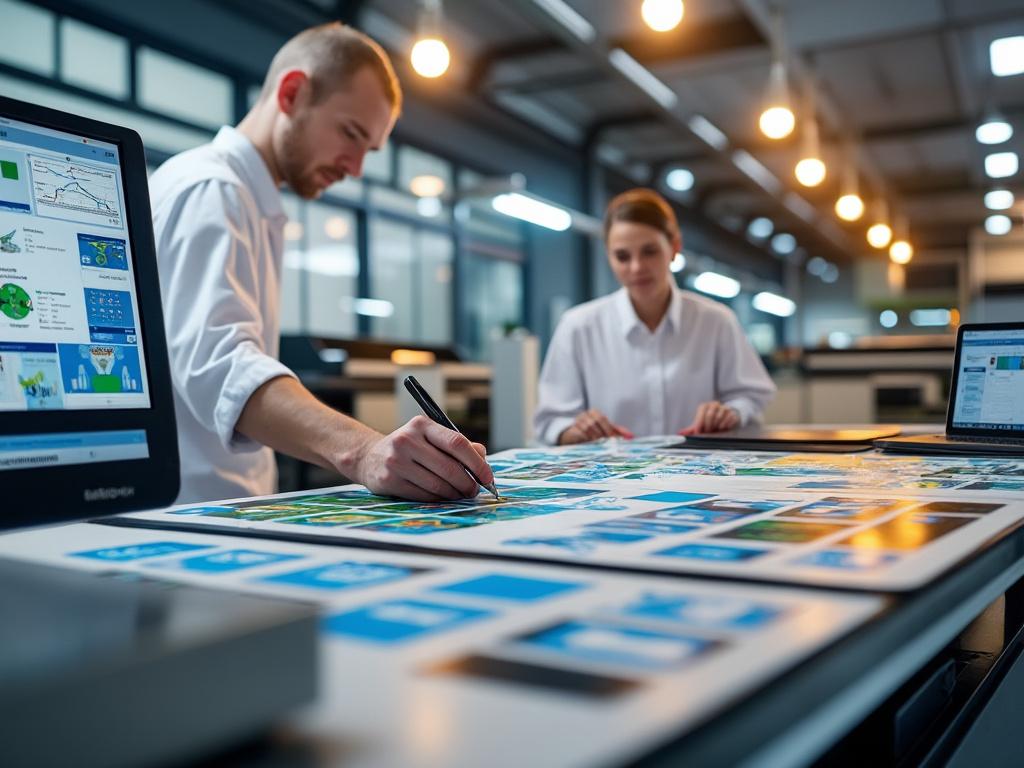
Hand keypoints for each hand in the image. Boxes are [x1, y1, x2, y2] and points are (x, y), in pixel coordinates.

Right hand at [342, 416, 493, 501]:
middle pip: (449, 467)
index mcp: (422, 425)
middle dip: (468, 483)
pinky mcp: (389, 481)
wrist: (369, 456)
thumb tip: (482, 458)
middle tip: (474, 491)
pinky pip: (423, 496)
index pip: (457, 443)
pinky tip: (442, 497)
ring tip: (460, 494)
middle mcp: (407, 440)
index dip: (477, 463)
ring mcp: (396, 461)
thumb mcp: (430, 437)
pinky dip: (438, 499)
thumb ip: (457, 445)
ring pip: (438, 485)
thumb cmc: (410, 448)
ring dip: (454, 494)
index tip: (487, 477)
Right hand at [559, 409, 633, 444]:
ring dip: (594, 437)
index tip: (613, 437)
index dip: (608, 428)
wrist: (573, 437)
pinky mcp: (571, 430)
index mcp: (594, 413)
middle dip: (602, 432)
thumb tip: (632, 436)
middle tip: (607, 442)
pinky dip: (586, 439)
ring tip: (598, 444)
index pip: (602, 418)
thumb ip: (618, 432)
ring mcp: (576, 422)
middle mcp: (584, 415)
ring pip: (587, 427)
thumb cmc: (592, 433)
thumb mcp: (606, 431)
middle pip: (595, 421)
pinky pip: (579, 433)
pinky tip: (589, 444)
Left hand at [678, 401, 738, 435]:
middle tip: (709, 431)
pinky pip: (729, 419)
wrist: (724, 421)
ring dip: (717, 426)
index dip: (700, 423)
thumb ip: (691, 430)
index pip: (701, 412)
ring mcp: (724, 408)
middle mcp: (714, 405)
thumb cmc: (709, 424)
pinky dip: (725, 426)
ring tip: (716, 429)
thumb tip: (679, 433)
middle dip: (708, 426)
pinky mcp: (732, 412)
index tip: (699, 432)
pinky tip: (723, 428)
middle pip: (710, 415)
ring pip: (720, 417)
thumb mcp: (700, 426)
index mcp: (704, 406)